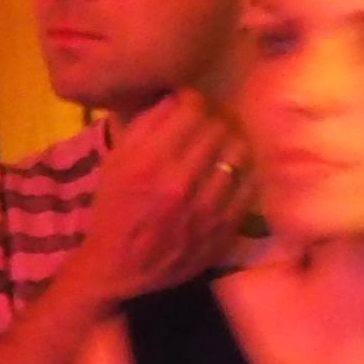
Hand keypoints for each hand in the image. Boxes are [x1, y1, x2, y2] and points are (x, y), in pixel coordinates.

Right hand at [73, 93, 251, 302]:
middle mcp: (180, 181)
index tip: (192, 105)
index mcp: (148, 160)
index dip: (196, 100)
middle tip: (211, 122)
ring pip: (240, 152)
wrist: (118, 267)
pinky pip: (249, 185)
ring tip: (224, 145)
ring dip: (233, 142)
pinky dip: (244, 172)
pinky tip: (233, 171)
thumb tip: (177, 96)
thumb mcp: (117, 162)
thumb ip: (146, 126)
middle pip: (220, 127)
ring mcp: (206, 206)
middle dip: (216, 119)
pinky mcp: (224, 227)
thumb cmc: (113, 209)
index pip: (193, 109)